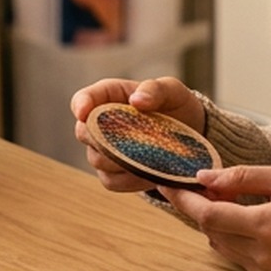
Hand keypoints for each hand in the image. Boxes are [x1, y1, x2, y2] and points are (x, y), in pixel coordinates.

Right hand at [71, 75, 205, 192]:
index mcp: (109, 96)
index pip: (84, 99)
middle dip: (108, 138)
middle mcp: (100, 123)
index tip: (84, 113)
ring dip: (125, 161)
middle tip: (139, 140)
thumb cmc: (175, 107)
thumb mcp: (173, 91)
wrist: (189, 137)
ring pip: (98, 160)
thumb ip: (155, 90)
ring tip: (154, 156)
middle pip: (85, 133)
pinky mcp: (111, 175)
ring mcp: (102, 151)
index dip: (81, 105)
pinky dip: (133, 179)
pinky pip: (112, 181)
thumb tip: (136, 100)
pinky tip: (152, 172)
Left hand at [161, 164, 270, 270]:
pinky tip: (249, 222)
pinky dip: (235, 239)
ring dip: (218, 224)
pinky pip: (238, 258)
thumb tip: (204, 178)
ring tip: (233, 202)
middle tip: (208, 187)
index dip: (185, 201)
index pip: (209, 216)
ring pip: (222, 246)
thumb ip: (242, 178)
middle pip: (211, 232)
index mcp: (267, 226)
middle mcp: (263, 255)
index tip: (168, 186)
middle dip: (203, 209)